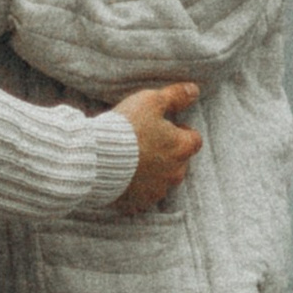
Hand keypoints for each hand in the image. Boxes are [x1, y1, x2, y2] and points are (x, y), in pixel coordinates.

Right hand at [113, 81, 201, 214]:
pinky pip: (142, 196)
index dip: (183, 132)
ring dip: (154, 171)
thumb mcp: (151, 101)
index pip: (194, 140)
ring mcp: (156, 190)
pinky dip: (136, 187)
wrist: (97, 157)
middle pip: (180, 162)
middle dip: (169, 153)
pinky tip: (124, 176)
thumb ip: (175, 96)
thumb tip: (194, 90)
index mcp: (181, 148)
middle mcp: (174, 173)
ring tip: (134, 159)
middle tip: (148, 141)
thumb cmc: (126, 127)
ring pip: (162, 180)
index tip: (168, 127)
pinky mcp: (137, 202)